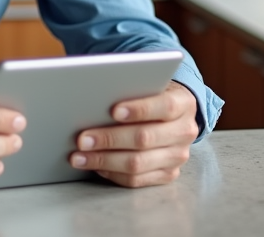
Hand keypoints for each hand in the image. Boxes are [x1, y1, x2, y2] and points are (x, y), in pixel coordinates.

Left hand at [69, 80, 198, 187]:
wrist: (174, 115)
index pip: (165, 107)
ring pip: (137, 164)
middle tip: (82, 138)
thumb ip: (131, 87)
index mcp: (184, 103)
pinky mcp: (167, 174)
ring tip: (79, 156)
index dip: (139, 109)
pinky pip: (136, 180)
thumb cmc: (152, 95)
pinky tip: (94, 165)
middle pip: (145, 138)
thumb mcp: (149, 84)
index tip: (113, 110)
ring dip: (103, 160)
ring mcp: (177, 156)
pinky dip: (111, 173)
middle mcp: (184, 131)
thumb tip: (94, 95)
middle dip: (109, 139)